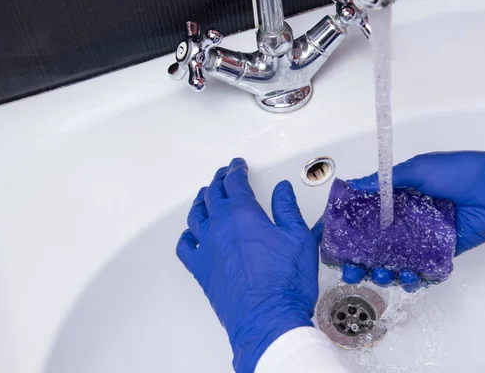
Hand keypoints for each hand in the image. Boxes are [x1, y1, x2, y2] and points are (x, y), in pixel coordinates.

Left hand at [176, 158, 318, 372]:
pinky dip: (187, 236)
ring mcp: (207, 248)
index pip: (235, 183)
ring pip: (196, 216)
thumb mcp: (298, 238)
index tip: (238, 165)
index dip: (236, 170)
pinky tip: (191, 234)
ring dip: (201, 202)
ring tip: (206, 196)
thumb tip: (282, 191)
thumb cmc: (286, 282)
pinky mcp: (201, 270)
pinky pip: (185, 247)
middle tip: (224, 175)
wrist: (268, 319)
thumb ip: (287, 210)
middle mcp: (220, 227)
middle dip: (219, 181)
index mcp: (243, 214)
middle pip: (213, 195)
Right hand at [314, 144, 484, 291]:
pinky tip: (408, 277)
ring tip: (381, 274)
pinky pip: (420, 270)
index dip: (344, 229)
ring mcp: (422, 238)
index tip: (325, 241)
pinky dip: (411, 278)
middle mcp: (406, 219)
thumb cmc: (459, 172)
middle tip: (351, 270)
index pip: (363, 215)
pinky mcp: (440, 253)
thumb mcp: (417, 170)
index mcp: (397, 197)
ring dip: (382, 271)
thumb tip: (353, 187)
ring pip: (393, 261)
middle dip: (359, 260)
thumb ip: (384, 182)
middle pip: (373, 244)